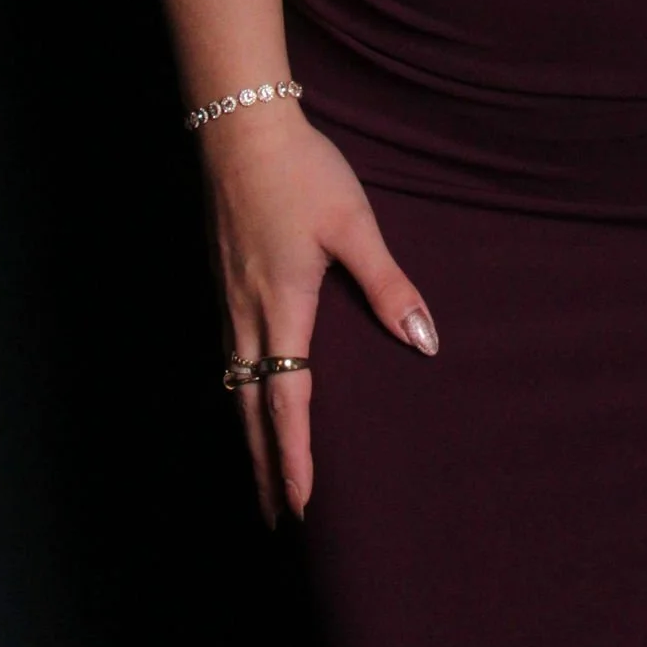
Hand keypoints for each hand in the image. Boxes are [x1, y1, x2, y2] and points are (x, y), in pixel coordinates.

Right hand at [201, 105, 436, 522]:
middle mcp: (245, 315)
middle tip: (276, 518)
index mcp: (282, 308)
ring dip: (248, 438)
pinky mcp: (222, 283)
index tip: (302, 506)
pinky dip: (236, 397)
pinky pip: (226, 358)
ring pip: (233, 388)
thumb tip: (424, 342)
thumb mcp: (354, 224)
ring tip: (260, 477)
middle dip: (264, 467)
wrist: (239, 127)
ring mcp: (227, 300)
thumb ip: (389, 284)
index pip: (288, 402)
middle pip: (250, 411)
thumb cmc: (302, 172)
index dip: (295, 458)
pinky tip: (246, 400)